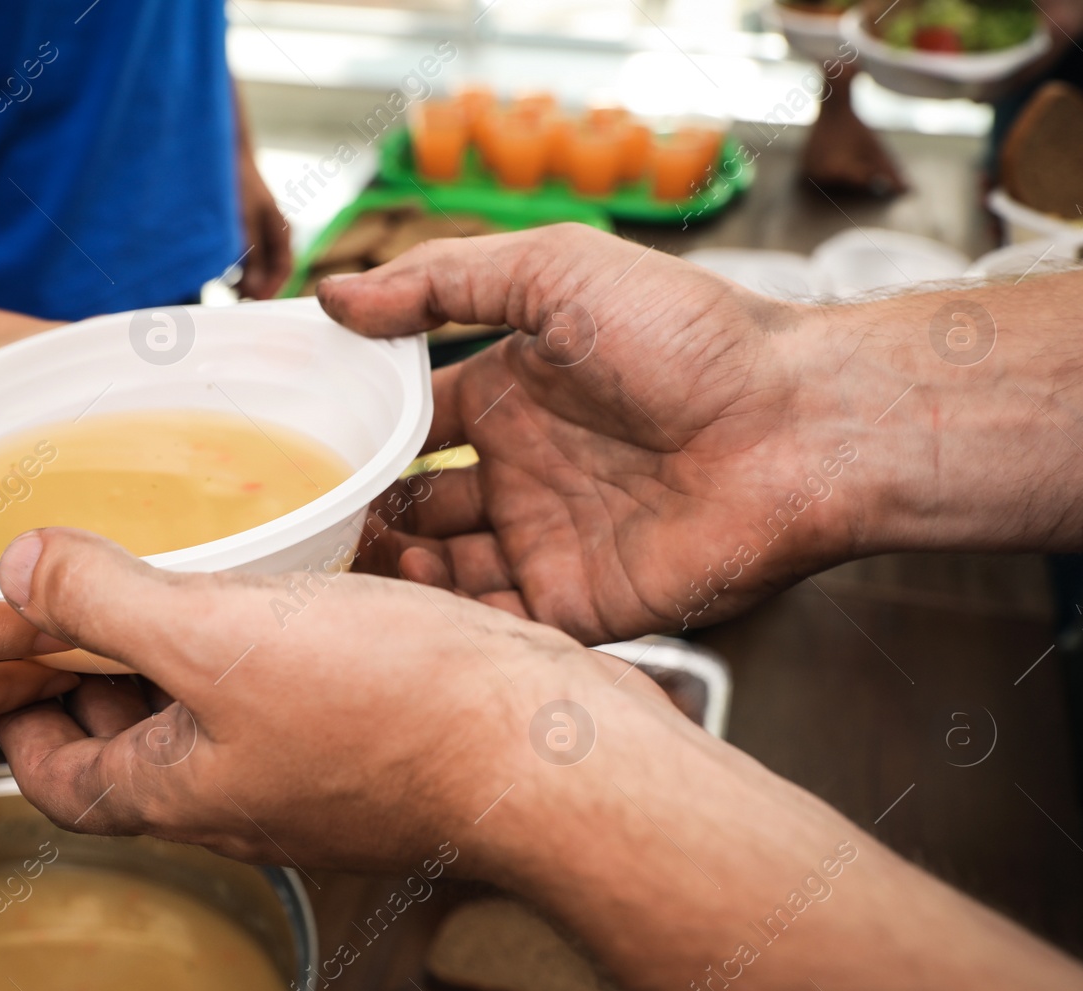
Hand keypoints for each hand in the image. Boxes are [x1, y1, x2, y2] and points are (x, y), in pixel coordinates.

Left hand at [0, 526, 678, 874]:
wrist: (547, 746)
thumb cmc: (394, 711)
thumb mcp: (214, 642)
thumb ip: (106, 604)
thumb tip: (18, 573)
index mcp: (181, 790)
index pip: (60, 780)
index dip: (18, 720)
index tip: (9, 656)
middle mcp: (242, 794)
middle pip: (137, 741)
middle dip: (101, 667)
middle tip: (89, 587)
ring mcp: (312, 769)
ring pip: (221, 708)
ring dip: (189, 643)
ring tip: (188, 565)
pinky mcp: (375, 735)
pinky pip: (296, 688)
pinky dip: (273, 636)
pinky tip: (296, 576)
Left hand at [235, 147, 292, 299]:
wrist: (224, 152)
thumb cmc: (237, 183)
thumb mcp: (244, 222)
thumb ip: (252, 256)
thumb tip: (256, 290)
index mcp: (282, 230)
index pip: (284, 269)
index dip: (270, 289)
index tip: (251, 302)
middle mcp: (275, 232)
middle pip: (271, 270)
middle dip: (255, 287)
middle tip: (234, 299)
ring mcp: (261, 230)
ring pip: (257, 265)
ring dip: (244, 279)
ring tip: (225, 287)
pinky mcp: (246, 228)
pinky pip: (246, 255)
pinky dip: (236, 267)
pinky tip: (221, 270)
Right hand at [318, 224, 855, 642]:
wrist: (795, 425)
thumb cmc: (687, 336)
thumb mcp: (551, 270)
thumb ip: (439, 280)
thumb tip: (331, 293)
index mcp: (510, 394)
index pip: (407, 425)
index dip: (351, 438)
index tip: (286, 453)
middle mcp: (522, 472)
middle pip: (413, 509)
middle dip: (357, 520)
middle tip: (292, 532)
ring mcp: (548, 542)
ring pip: (440, 576)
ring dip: (389, 578)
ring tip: (334, 573)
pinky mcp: (580, 606)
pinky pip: (494, 626)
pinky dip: (443, 626)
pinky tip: (402, 610)